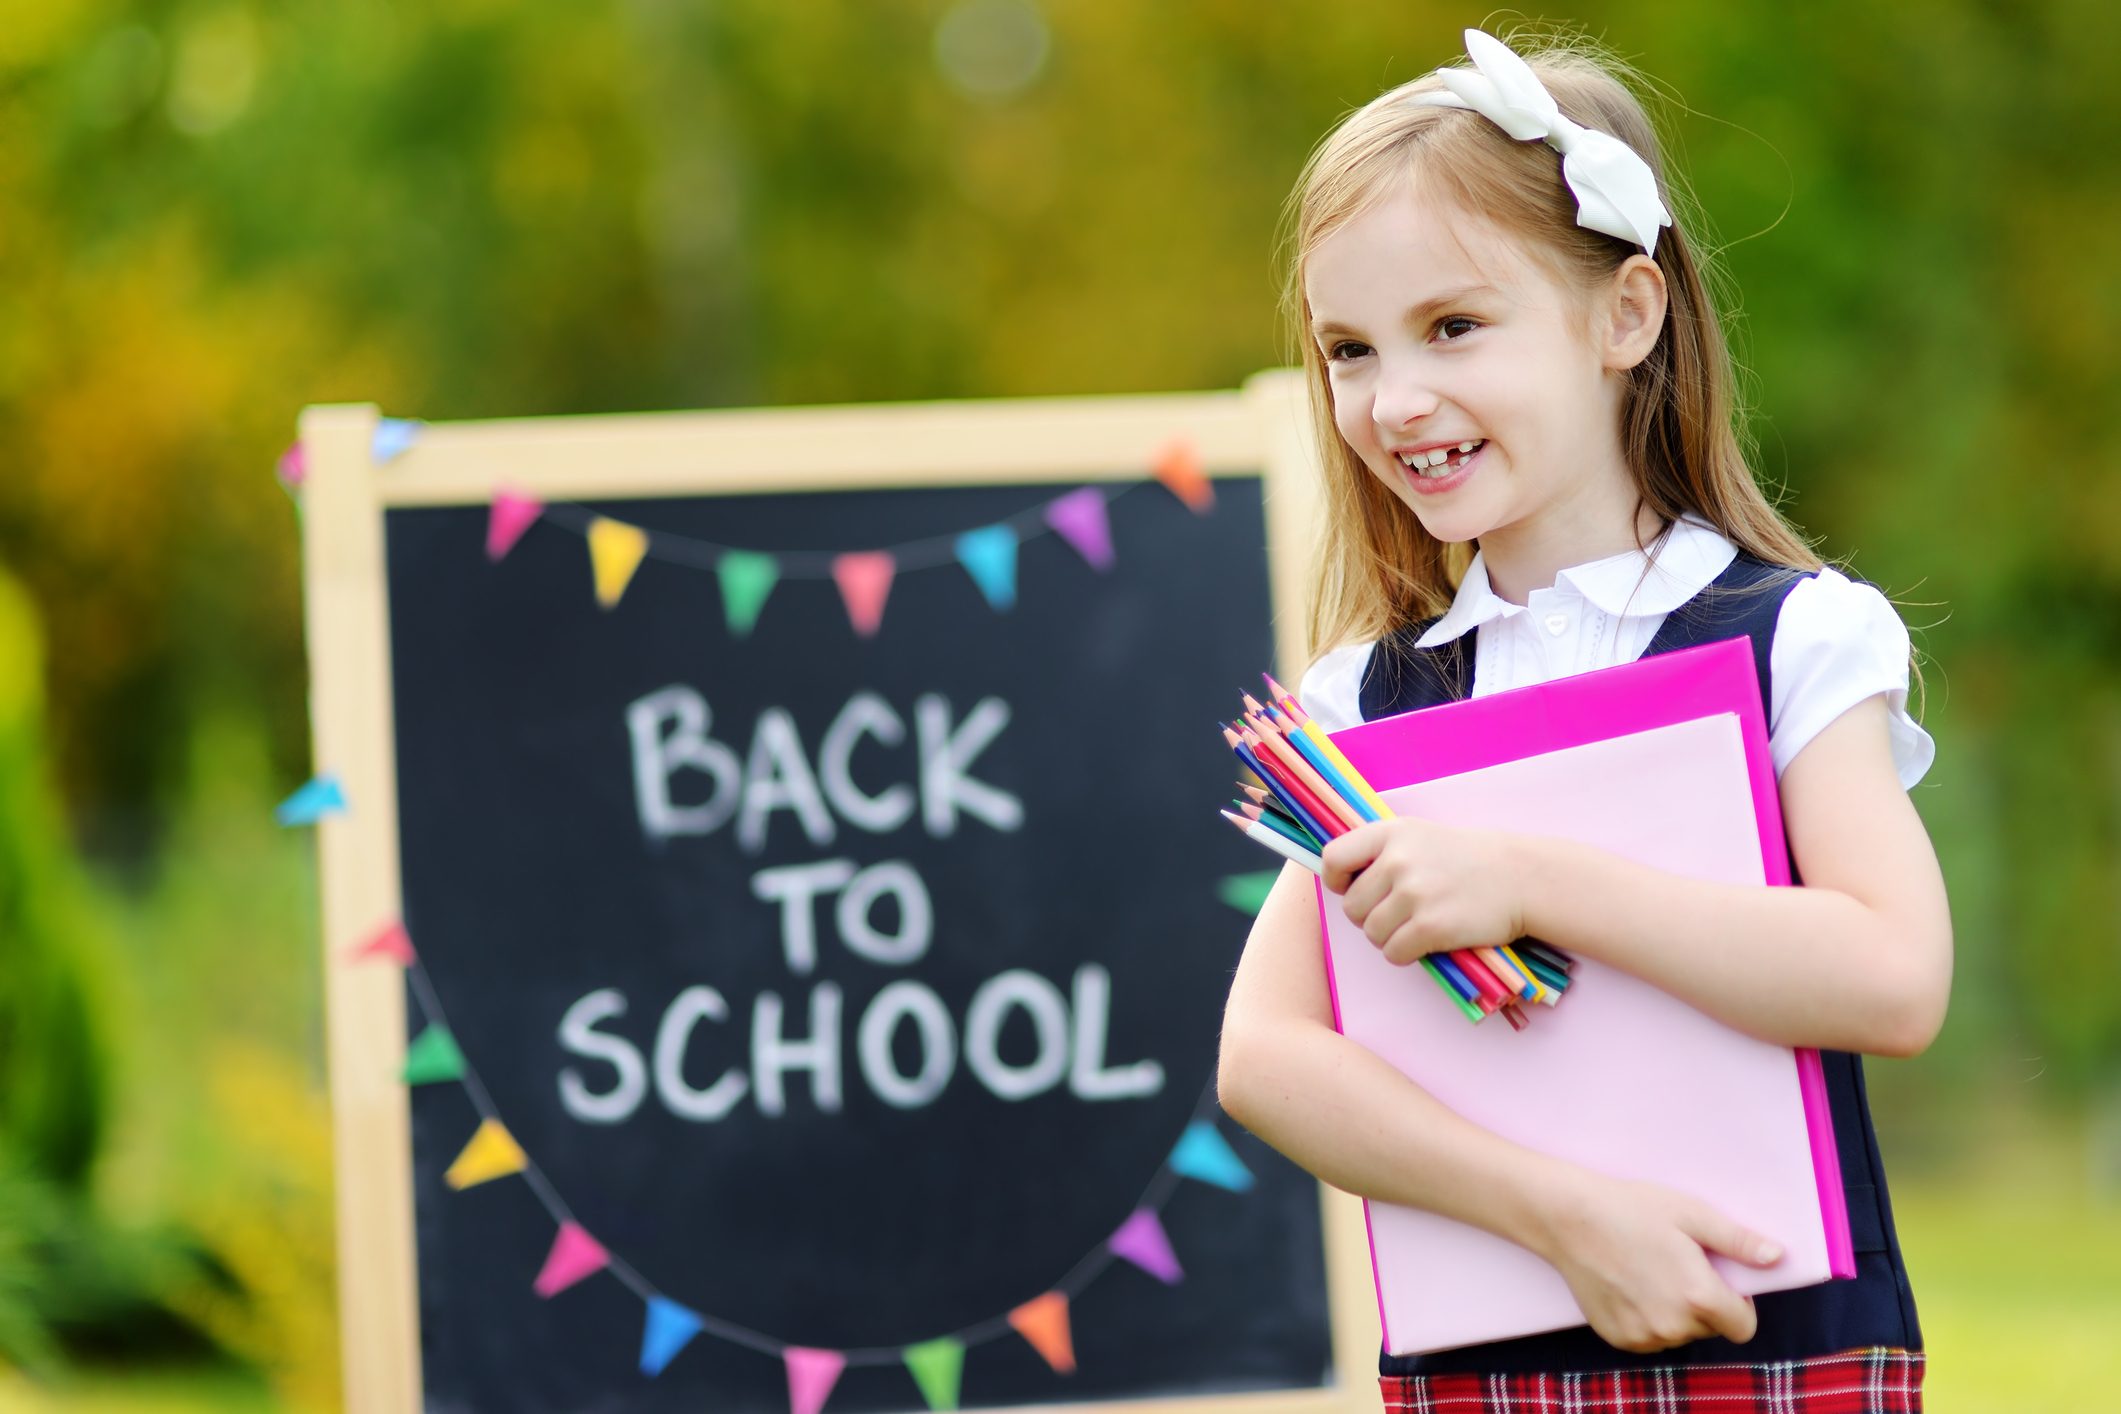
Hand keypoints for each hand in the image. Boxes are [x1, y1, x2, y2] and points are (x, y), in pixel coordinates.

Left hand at [1318, 818, 1523, 965]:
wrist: (1519, 877)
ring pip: (1371, 933)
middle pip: (1351, 907)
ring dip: (1389, 937)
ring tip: (1416, 925)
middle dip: (1370, 916)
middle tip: (1400, 912)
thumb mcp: (1418, 836)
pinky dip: (1405, 954)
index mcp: (1389, 833)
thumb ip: (1380, 851)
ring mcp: (1413, 894)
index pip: (1333, 859)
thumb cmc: (1465, 859)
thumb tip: (1340, 880)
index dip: (1336, 880)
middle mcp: (1397, 861)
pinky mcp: (1430, 926)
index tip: (1352, 888)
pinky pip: (1393, 953)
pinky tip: (1426, 940)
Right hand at [1536, 1172, 1783, 1353]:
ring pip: (1679, 1334)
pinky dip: (1648, 1319)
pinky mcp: (1619, 1338)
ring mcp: (1643, 1336)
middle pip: (1710, 1329)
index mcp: (1699, 1298)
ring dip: (1675, 1313)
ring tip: (1650, 1273)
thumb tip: (1777, 1258)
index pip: (1744, 1327)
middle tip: (1678, 1266)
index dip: (1738, 1303)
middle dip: (1704, 1304)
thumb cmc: (1632, 1209)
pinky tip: (1631, 1286)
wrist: (1568, 1218)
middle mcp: (1673, 1326)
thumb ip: (1738, 1242)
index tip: (1717, 1278)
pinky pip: (1650, 1338)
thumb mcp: (1691, 1214)